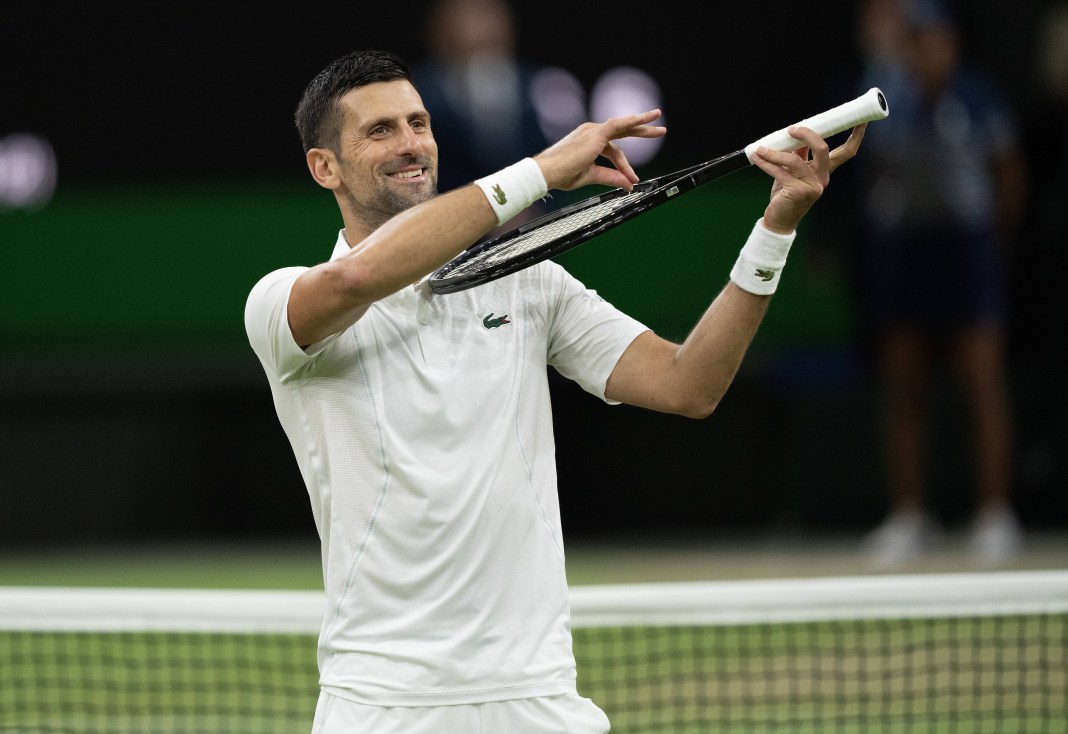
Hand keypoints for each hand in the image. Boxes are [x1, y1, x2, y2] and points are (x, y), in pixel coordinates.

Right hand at [534, 110, 666, 191]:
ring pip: (623, 126)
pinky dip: (632, 122)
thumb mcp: (592, 176)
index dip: (625, 166)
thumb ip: (611, 177)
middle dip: (642, 131)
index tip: (632, 179)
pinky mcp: (595, 133)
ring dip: (642, 125)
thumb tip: (628, 184)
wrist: (548, 172)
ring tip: (658, 124)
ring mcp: (593, 132)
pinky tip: (644, 120)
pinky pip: (618, 125)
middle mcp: (591, 133)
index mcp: (589, 142)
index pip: (613, 151)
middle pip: (622, 131)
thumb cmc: (562, 174)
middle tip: (659, 130)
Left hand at [752, 122, 866, 233]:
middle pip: (823, 149)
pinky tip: (757, 158)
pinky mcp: (797, 192)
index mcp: (825, 171)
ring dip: (775, 153)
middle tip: (791, 129)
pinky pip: (780, 172)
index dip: (855, 136)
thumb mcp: (794, 173)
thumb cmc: (786, 195)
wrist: (779, 220)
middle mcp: (822, 178)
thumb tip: (796, 136)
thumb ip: (799, 155)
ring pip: (795, 160)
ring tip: (761, 149)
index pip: (846, 152)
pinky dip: (766, 163)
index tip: (861, 120)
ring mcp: (812, 186)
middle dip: (808, 134)